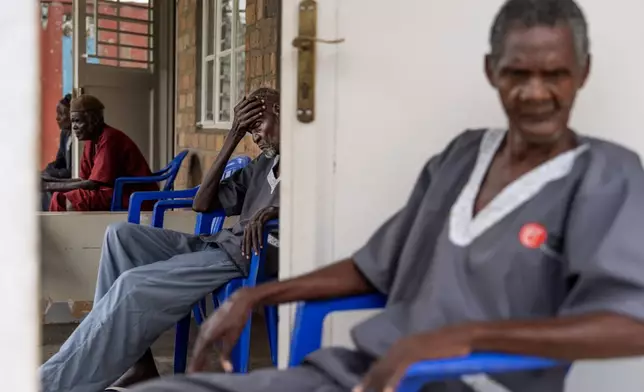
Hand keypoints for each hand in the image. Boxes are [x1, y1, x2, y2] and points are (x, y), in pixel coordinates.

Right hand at [189, 290, 254, 372]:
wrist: (239, 300)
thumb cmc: (237, 319)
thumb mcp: (233, 338)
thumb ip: (227, 354)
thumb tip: (227, 369)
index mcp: (207, 335)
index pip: (198, 354)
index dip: (195, 365)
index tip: (191, 374)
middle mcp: (203, 330)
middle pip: (197, 350)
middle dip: (195, 362)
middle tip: (193, 373)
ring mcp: (205, 326)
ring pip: (199, 344)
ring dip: (198, 354)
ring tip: (198, 365)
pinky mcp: (208, 323)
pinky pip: (202, 338)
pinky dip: (202, 347)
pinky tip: (205, 351)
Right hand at [230, 96, 264, 139]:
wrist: (235, 132)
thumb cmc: (238, 121)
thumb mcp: (237, 112)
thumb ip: (241, 104)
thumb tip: (245, 96)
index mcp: (237, 109)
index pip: (245, 101)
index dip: (252, 98)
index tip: (258, 97)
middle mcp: (238, 113)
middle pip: (249, 106)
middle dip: (257, 103)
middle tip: (263, 101)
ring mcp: (241, 118)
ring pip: (251, 112)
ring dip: (259, 109)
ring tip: (264, 107)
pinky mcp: (243, 124)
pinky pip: (251, 119)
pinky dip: (257, 116)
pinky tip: (261, 114)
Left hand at [241, 206, 277, 258]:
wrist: (270, 209)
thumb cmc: (265, 219)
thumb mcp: (258, 226)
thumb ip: (255, 233)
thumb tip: (254, 244)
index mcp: (248, 226)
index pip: (245, 238)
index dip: (244, 246)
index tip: (243, 254)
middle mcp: (250, 224)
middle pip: (248, 238)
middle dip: (248, 249)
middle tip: (248, 257)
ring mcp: (255, 222)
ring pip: (253, 236)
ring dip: (255, 246)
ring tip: (256, 253)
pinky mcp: (261, 220)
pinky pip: (260, 232)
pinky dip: (260, 239)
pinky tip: (261, 245)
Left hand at [354, 327, 474, 391]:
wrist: (462, 337)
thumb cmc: (447, 349)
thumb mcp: (425, 359)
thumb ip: (414, 367)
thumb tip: (408, 378)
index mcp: (401, 347)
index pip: (380, 364)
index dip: (370, 377)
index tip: (360, 388)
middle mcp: (400, 345)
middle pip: (379, 366)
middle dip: (367, 382)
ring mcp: (407, 348)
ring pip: (386, 369)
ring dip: (376, 384)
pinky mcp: (416, 353)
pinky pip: (400, 370)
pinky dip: (392, 381)